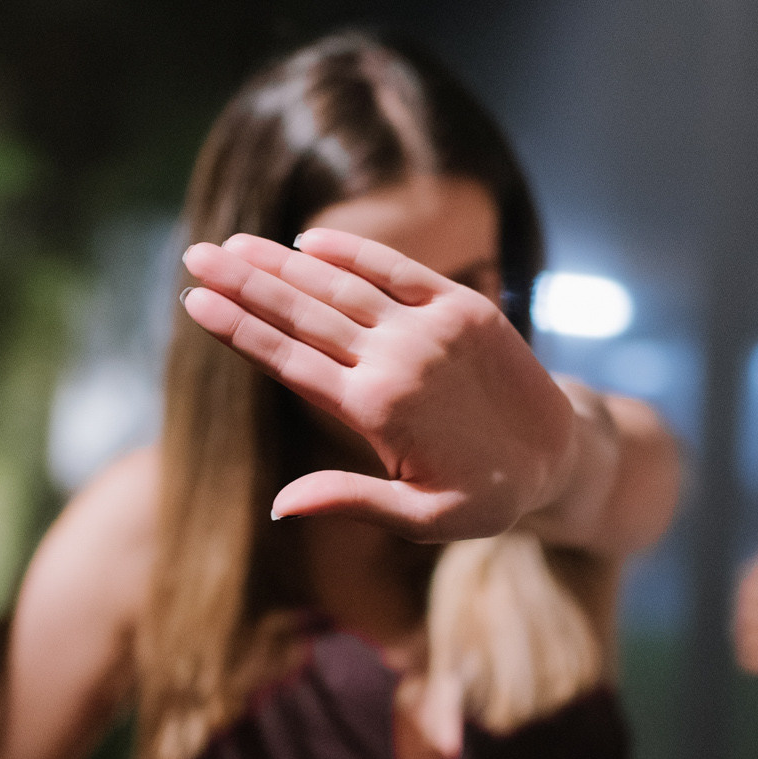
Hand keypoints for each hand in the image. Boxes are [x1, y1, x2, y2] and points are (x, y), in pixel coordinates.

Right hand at [179, 229, 574, 541]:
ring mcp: (431, 328)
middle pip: (304, 314)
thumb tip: (279, 507)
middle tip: (194, 257)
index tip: (194, 302)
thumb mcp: (420, 518)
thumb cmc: (484, 498)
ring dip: (282, 263)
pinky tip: (308, 240)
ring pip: (341, 288)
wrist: (563, 456)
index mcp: (378, 411)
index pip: (290, 361)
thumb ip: (350, 502)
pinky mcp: (463, 307)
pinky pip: (398, 271)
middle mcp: (399, 360)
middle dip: (243, 284)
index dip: (239, 330)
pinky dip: (353, 254)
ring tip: (233, 244)